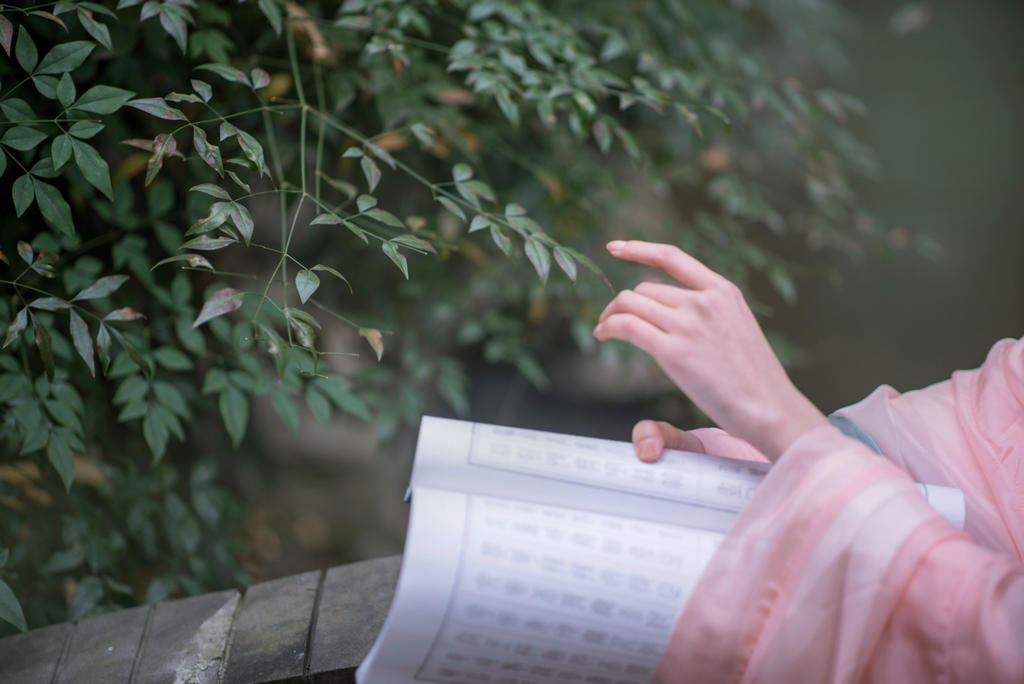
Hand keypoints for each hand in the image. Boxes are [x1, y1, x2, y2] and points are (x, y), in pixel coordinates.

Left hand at [593, 240, 826, 460]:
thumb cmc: (751, 375)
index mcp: (722, 291)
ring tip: (605, 329)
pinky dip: (609, 327)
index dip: (638, 249)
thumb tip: (668, 307)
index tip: (614, 248)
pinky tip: (604, 335)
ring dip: (611, 315)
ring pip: (631, 304)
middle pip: (645, 288)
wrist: (767, 406)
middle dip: (623, 304)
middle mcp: (704, 301)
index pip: (672, 258)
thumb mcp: (736, 324)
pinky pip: (627, 326)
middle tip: (611, 320)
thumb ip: (707, 310)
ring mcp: (689, 325)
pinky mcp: (674, 351)